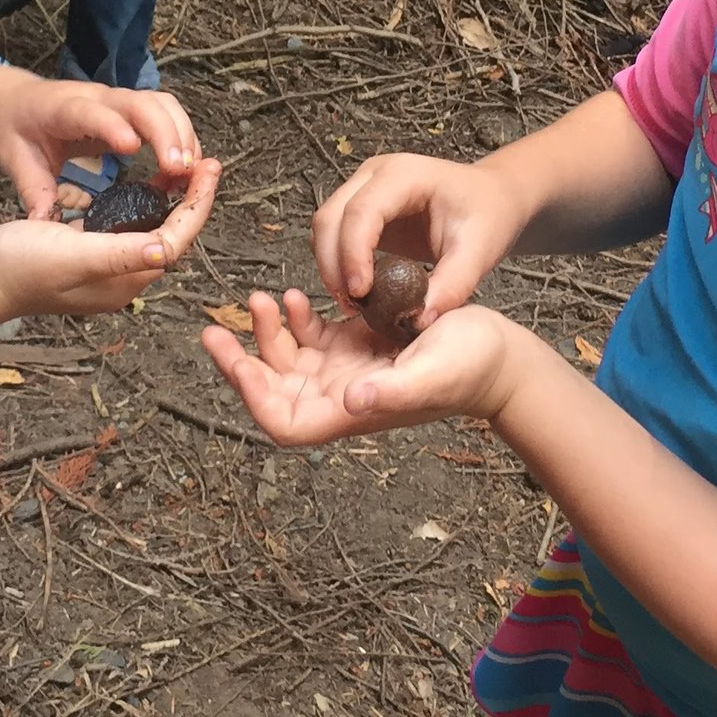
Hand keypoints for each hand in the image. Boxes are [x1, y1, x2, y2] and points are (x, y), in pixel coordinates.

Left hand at [0, 62, 200, 217]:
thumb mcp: (16, 161)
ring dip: (182, 134)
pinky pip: (165, 112)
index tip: (134, 148)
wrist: (14, 100)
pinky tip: (187, 167)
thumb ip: (32, 190)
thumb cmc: (15, 131)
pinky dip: (182, 135)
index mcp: (62, 110)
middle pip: (141, 103)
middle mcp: (96, 98)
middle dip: (166, 133)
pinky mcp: (130, 107)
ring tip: (192, 173)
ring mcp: (117, 100)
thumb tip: (43, 225)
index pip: (92, 113)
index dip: (113, 127)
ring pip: (161, 104)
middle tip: (181, 170)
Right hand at [0, 154, 221, 317]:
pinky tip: (146, 185)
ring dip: (172, 201)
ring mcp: (104, 268)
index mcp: (124, 280)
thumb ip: (120, 253)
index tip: (209, 168)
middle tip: (207, 162)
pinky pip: (128, 228)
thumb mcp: (73, 254)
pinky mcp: (87, 255)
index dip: (197, 204)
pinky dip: (144, 205)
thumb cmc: (20, 265)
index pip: (176, 240)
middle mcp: (120, 278)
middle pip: (171, 235)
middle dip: (192, 200)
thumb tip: (165, 251)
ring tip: (186, 168)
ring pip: (152, 230)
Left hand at [202, 290, 528, 444]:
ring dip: (268, 333)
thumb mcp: (432, 373)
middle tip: (214, 328)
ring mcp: (348, 372)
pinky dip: (297, 317)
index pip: (281, 421)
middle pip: (273, 389)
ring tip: (263, 297)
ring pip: (288, 359)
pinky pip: (313, 336)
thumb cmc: (472, 367)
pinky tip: (297, 295)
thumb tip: (350, 399)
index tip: (232, 359)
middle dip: (242, 360)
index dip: (250, 395)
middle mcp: (341, 395)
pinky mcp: (359, 347)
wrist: (502, 355)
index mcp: (350, 411)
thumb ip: (392, 390)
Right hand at [312, 153, 530, 323]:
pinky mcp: (361, 209)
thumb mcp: (480, 251)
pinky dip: (337, 264)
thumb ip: (452, 285)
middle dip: (333, 264)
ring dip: (331, 266)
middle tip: (352, 306)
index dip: (353, 252)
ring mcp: (363, 189)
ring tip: (355, 304)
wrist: (492, 200)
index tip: (361, 293)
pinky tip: (358, 292)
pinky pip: (334, 236)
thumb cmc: (488, 215)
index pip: (362, 211)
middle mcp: (375, 176)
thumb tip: (418, 321)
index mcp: (405, 175)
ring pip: (324, 227)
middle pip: (331, 216)